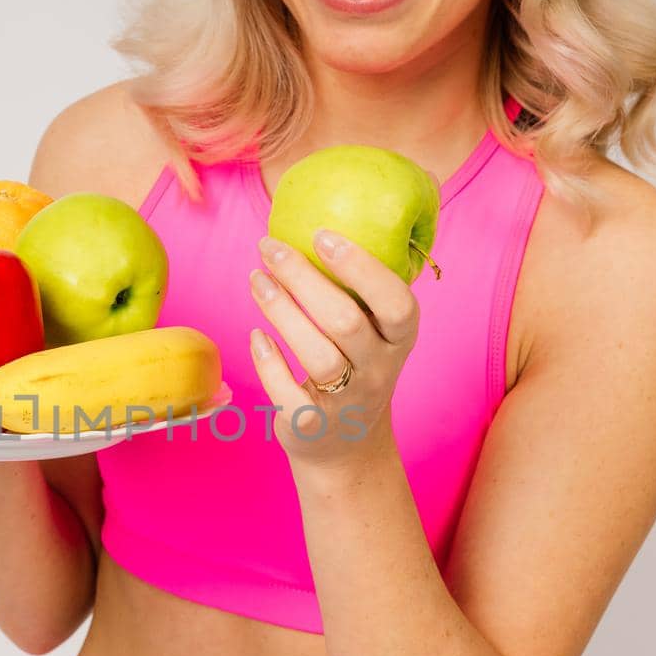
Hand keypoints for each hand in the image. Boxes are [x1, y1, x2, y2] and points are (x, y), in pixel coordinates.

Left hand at [247, 229, 419, 469]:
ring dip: (280, 311)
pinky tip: (256, 336)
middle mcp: (378, 371)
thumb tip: (353, 209)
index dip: (361, 267)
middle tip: (268, 246)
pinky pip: (286, 391)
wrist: (347, 445)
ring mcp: (345, 401)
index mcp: (400, 340)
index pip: (396, 302)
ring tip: (255, 279)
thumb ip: (365, 285)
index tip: (322, 235)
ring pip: (316, 354)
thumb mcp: (378, 330)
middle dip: (302, 278)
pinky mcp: (309, 424)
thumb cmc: (356, 366)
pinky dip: (268, 361)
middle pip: (345, 321)